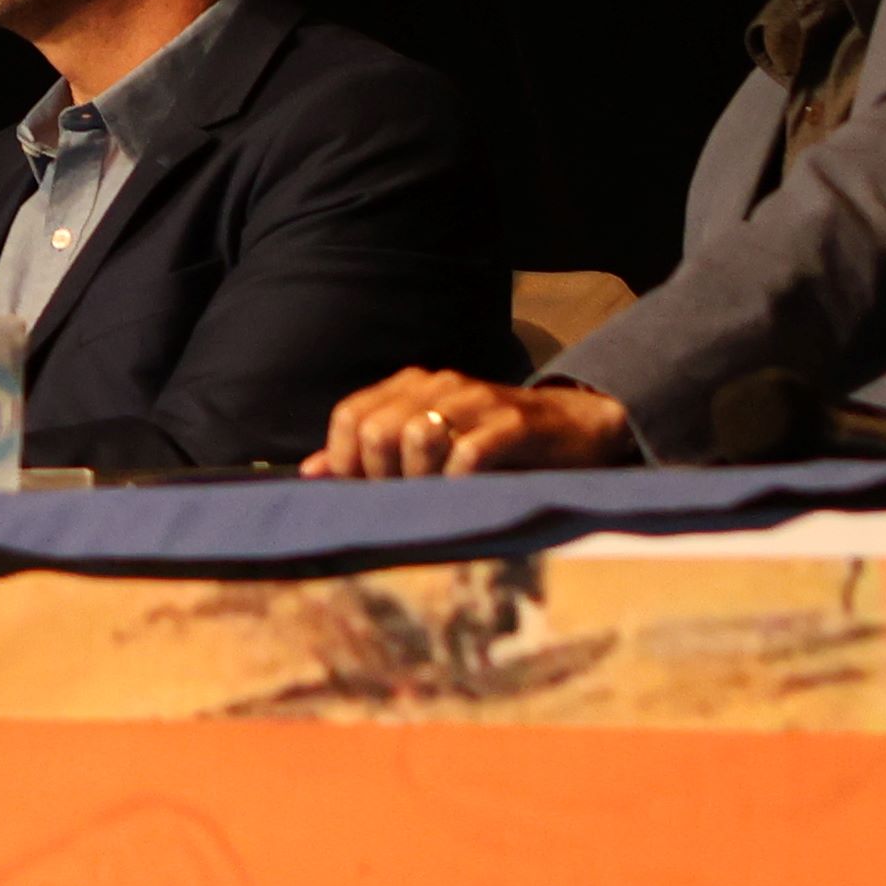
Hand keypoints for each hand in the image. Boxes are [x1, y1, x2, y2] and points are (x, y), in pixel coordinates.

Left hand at [309, 369, 639, 476]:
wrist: (575, 427)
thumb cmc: (493, 443)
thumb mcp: (429, 444)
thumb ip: (370, 455)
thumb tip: (310, 472)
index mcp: (411, 386)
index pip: (350, 415)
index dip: (345, 461)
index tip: (364, 493)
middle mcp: (439, 385)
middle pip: (378, 429)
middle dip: (380, 476)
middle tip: (402, 500)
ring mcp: (478, 400)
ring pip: (418, 435)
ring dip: (417, 480)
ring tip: (433, 497)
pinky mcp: (515, 423)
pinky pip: (469, 453)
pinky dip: (457, 482)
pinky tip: (463, 496)